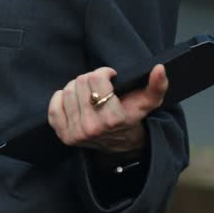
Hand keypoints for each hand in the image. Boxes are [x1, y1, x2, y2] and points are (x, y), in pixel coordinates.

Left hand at [47, 63, 168, 154]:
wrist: (120, 143)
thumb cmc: (132, 117)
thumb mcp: (148, 102)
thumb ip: (158, 86)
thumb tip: (159, 68)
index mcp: (113, 119)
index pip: (96, 79)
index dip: (104, 73)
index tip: (110, 77)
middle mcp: (92, 129)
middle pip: (80, 83)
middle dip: (91, 79)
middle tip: (99, 86)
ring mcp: (76, 134)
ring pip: (67, 91)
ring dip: (77, 87)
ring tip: (89, 94)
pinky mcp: (63, 136)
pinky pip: (54, 106)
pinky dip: (61, 98)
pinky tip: (74, 100)